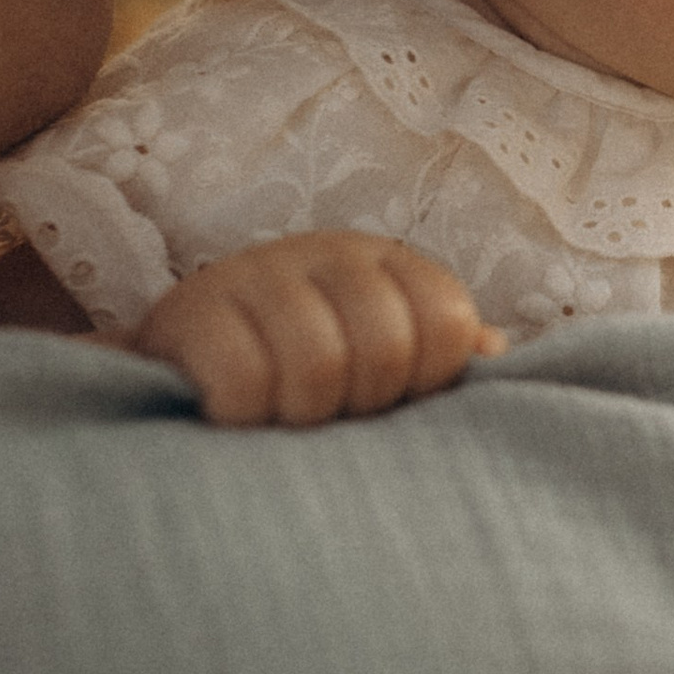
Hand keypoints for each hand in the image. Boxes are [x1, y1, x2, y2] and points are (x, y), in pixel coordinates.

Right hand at [125, 233, 502, 426]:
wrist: (178, 364)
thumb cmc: (301, 369)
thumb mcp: (379, 360)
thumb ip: (440, 360)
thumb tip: (496, 354)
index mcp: (386, 264)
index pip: (448, 320)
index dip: (429, 380)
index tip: (395, 400)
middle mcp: (325, 254)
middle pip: (386, 347)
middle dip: (364, 404)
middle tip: (332, 417)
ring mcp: (256, 275)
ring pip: (318, 364)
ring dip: (303, 416)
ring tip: (284, 419)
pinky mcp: (192, 311)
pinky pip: (242, 380)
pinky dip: (244, 415)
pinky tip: (234, 416)